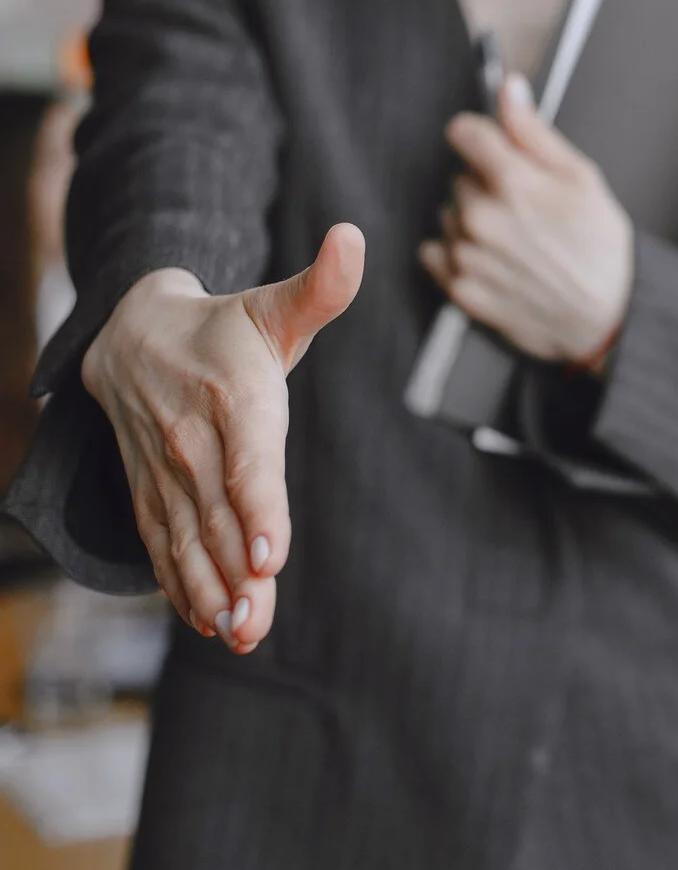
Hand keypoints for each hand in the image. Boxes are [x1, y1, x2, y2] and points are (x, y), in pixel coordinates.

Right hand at [80, 223, 364, 652]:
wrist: (131, 335)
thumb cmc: (225, 327)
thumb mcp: (275, 306)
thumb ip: (322, 287)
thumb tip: (354, 237)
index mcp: (234, 392)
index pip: (247, 456)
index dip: (258, 504)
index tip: (270, 553)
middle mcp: (193, 436)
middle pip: (218, 513)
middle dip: (237, 572)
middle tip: (255, 621)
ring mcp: (165, 470)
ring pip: (187, 537)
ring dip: (209, 589)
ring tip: (237, 631)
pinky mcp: (149, 492)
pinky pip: (161, 544)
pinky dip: (179, 584)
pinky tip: (205, 620)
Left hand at [419, 76, 632, 365]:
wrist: (608, 318)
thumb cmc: (600, 248)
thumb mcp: (581, 178)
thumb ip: (534, 133)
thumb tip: (508, 90)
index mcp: (512, 183)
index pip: (464, 133)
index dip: (483, 138)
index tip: (497, 150)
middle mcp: (480, 217)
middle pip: (459, 177)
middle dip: (486, 185)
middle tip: (525, 209)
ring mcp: (467, 256)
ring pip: (449, 215)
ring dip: (471, 221)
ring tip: (513, 239)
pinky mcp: (460, 290)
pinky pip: (436, 253)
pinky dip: (456, 253)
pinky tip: (492, 260)